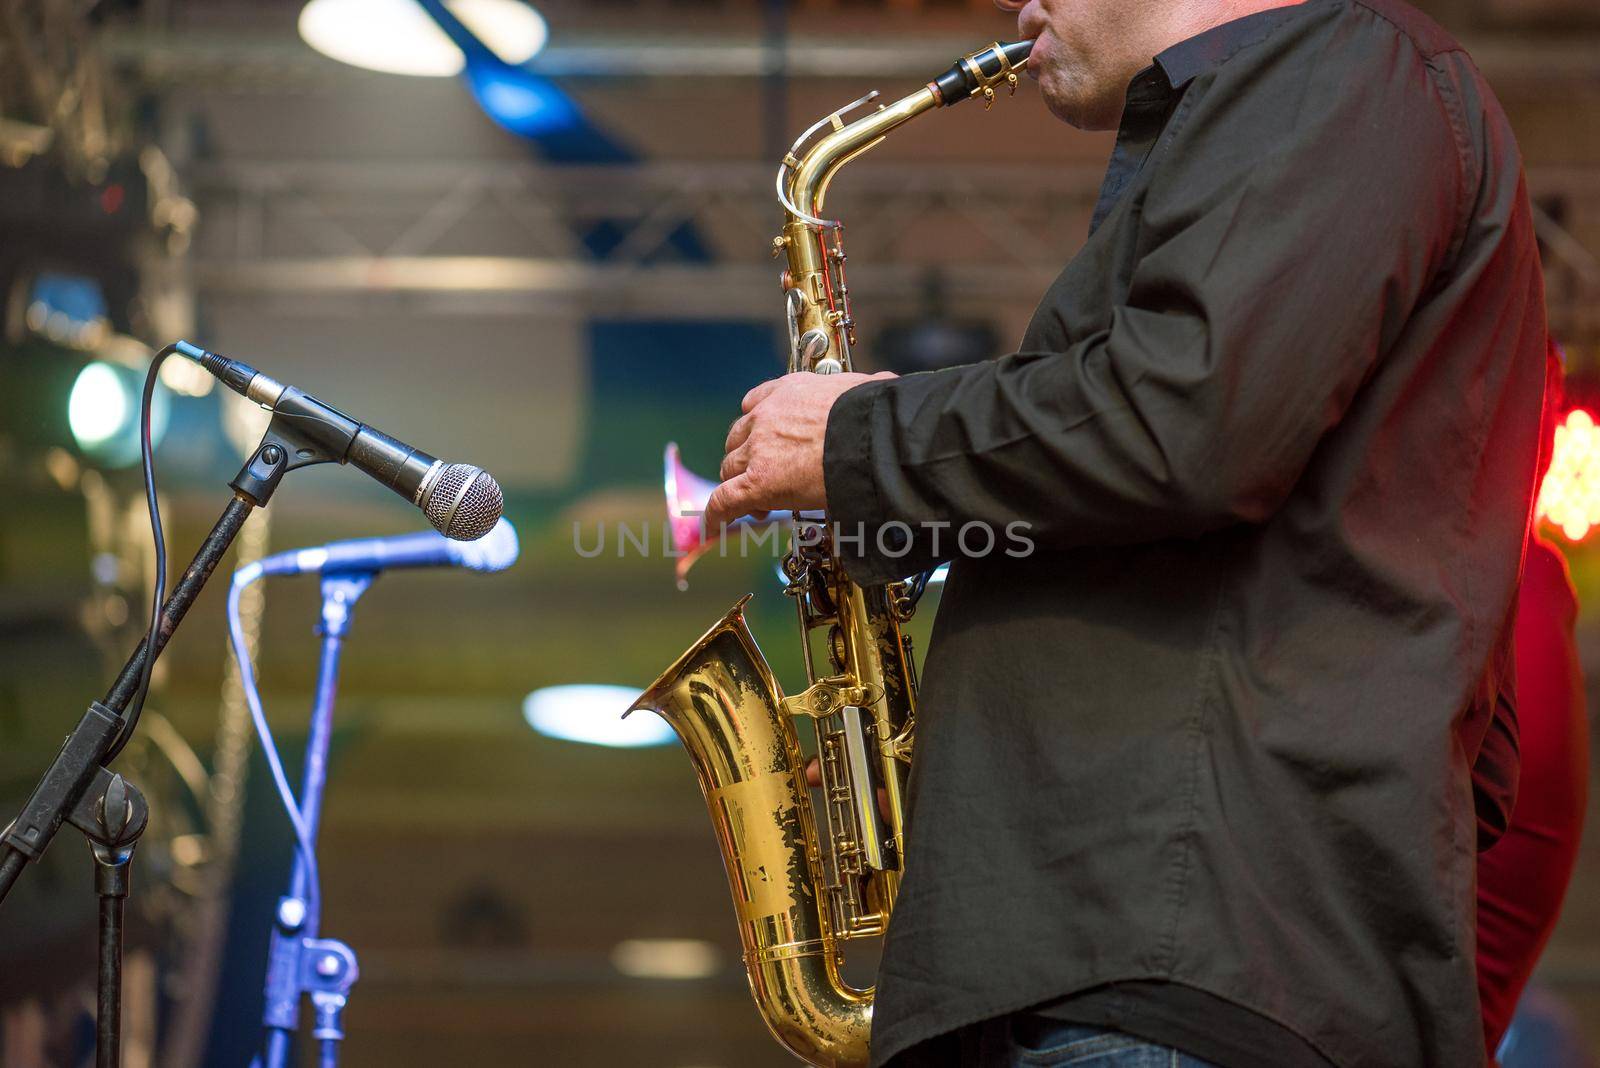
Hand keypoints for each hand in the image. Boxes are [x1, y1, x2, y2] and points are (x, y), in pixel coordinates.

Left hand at [705, 370, 894, 531]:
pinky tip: (714, 528)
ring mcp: (759, 449)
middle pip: (739, 439)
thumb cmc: (878, 416)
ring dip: (739, 486)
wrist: (874, 436)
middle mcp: (767, 415)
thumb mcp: (866, 389)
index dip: (756, 427)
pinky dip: (717, 516)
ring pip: (731, 469)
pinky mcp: (758, 482)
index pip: (756, 404)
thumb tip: (887, 381)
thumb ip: (866, 388)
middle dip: (747, 460)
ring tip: (757, 507)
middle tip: (764, 479)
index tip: (763, 442)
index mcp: (791, 390)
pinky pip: (725, 501)